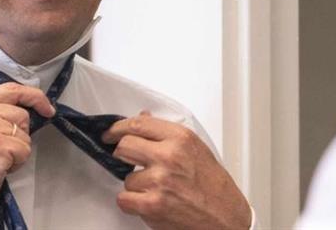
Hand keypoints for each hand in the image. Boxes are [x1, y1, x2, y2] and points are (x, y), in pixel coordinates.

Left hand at [103, 112, 251, 229]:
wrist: (224, 216)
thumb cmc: (213, 185)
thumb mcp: (196, 149)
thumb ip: (168, 134)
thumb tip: (144, 119)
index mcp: (181, 138)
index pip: (139, 124)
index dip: (118, 128)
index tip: (111, 133)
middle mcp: (169, 156)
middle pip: (124, 146)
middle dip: (123, 154)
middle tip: (128, 160)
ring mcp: (159, 180)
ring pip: (125, 178)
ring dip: (135, 184)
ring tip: (155, 188)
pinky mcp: (152, 205)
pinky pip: (124, 199)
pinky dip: (132, 203)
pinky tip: (149, 201)